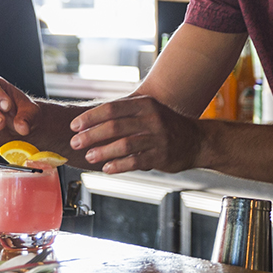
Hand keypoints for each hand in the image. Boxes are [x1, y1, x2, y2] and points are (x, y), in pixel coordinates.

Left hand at [71, 96, 203, 173]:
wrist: (197, 140)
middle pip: (115, 126)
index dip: (91, 117)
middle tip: (76, 142)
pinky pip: (135, 161)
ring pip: (124, 145)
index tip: (75, 126)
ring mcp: (158, 138)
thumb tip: (90, 118)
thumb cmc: (166, 125)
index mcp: (145, 104)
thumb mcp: (148, 111)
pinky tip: (107, 168)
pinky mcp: (161, 156)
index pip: (112, 108)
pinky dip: (118, 165)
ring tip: (89, 156)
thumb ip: (124, 113)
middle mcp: (152, 119)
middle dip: (91, 135)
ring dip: (103, 151)